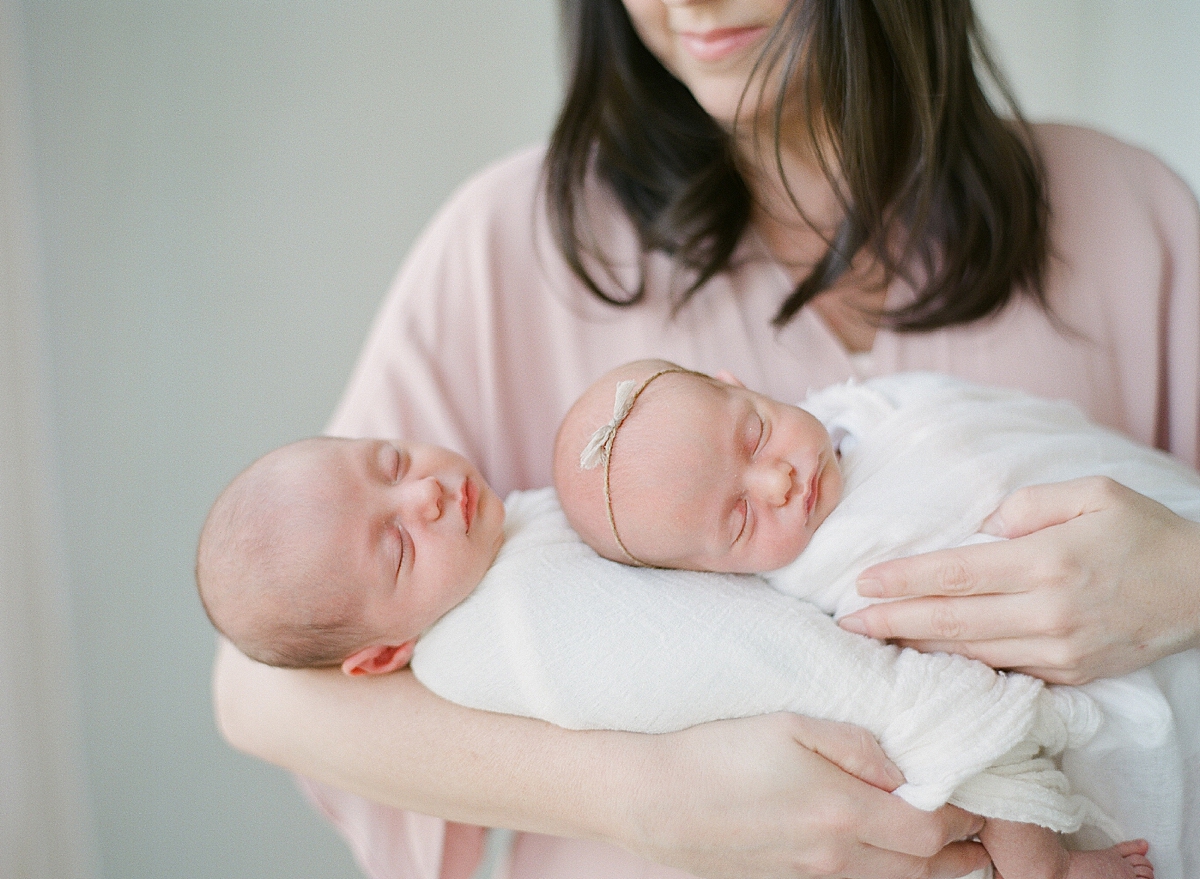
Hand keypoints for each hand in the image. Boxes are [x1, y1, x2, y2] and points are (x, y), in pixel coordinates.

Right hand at [626, 713, 987, 878]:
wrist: (652, 800)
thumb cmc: (718, 752)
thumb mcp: (789, 723)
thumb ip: (855, 744)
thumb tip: (900, 770)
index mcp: (844, 812)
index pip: (933, 830)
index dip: (962, 817)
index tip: (972, 797)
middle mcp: (836, 857)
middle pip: (923, 870)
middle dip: (959, 852)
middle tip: (977, 831)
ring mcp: (810, 877)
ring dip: (928, 870)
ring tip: (946, 849)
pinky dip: (885, 877)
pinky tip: (885, 857)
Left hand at [841, 477, 1199, 683]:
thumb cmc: (1144, 531)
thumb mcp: (1094, 492)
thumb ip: (1029, 504)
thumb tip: (982, 527)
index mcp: (1048, 562)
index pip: (957, 573)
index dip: (905, 579)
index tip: (863, 581)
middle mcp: (1049, 612)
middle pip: (952, 621)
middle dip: (892, 621)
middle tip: (845, 622)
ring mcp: (1059, 650)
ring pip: (971, 652)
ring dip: (917, 646)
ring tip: (873, 639)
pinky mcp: (1069, 673)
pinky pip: (1001, 669)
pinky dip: (960, 662)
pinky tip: (927, 655)